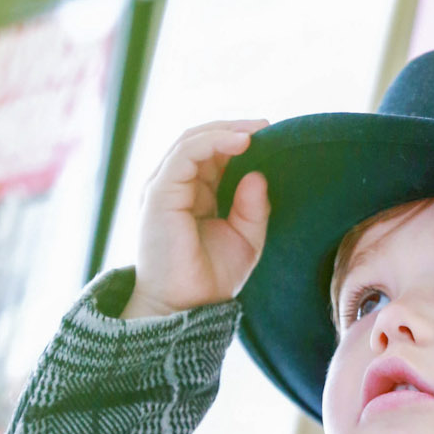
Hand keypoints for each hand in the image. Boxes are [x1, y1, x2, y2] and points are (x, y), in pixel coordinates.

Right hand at [121, 119, 270, 318]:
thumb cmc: (211, 277)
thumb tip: (259, 174)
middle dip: (235, 128)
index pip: (213, 153)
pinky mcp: (159, 193)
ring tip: (259, 129)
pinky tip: (243, 142)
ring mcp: (164, 187)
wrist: (187, 307)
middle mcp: (175, 186)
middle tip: (269, 126)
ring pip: (191, 140)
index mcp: (193, 193)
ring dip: (226, 129)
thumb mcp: (245, 238)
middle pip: (201, 140)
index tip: (274, 137)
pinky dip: (213, 142)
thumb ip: (253, 207)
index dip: (240, 140)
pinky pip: (185, 154)